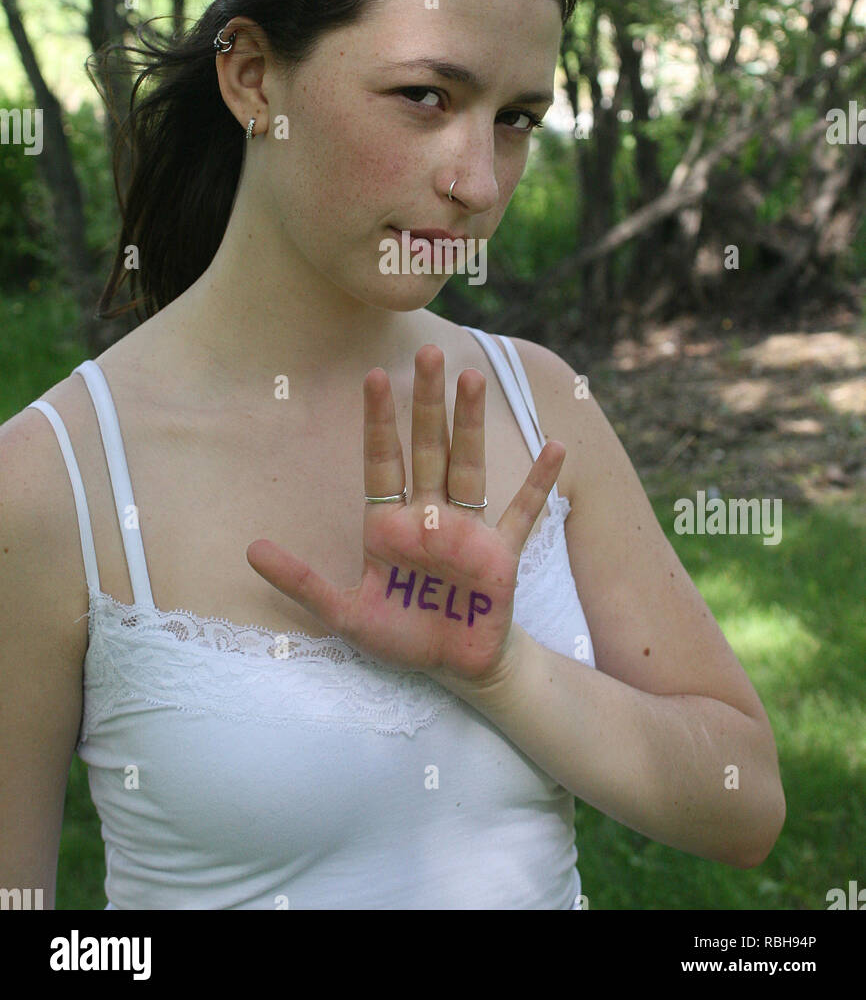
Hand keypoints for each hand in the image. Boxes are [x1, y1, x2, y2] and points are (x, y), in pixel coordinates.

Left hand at [246, 344, 564, 685]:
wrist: (456, 666)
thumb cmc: (402, 635)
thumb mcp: (344, 613)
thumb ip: (301, 581)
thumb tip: (249, 549)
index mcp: (388, 524)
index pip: (382, 460)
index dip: (379, 420)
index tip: (373, 376)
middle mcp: (429, 515)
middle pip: (427, 448)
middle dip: (426, 403)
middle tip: (428, 352)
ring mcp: (467, 529)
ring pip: (469, 465)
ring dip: (470, 424)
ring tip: (472, 378)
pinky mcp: (501, 553)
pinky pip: (523, 512)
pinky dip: (540, 483)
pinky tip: (556, 447)